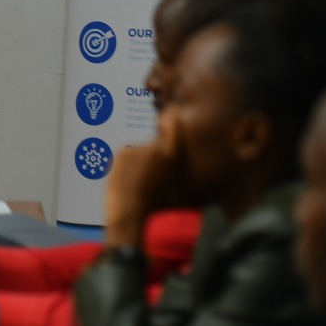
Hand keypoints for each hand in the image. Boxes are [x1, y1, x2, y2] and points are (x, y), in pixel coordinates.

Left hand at [103, 110, 184, 247]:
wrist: (130, 213)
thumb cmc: (159, 209)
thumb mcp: (182, 196)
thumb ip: (189, 180)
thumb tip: (203, 181)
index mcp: (173, 155)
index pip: (174, 125)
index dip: (172, 117)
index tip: (171, 112)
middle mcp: (155, 147)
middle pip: (155, 144)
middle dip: (154, 157)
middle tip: (150, 176)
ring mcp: (136, 148)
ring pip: (140, 153)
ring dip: (140, 164)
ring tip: (138, 184)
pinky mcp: (122, 152)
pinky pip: (127, 157)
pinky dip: (127, 167)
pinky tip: (128, 181)